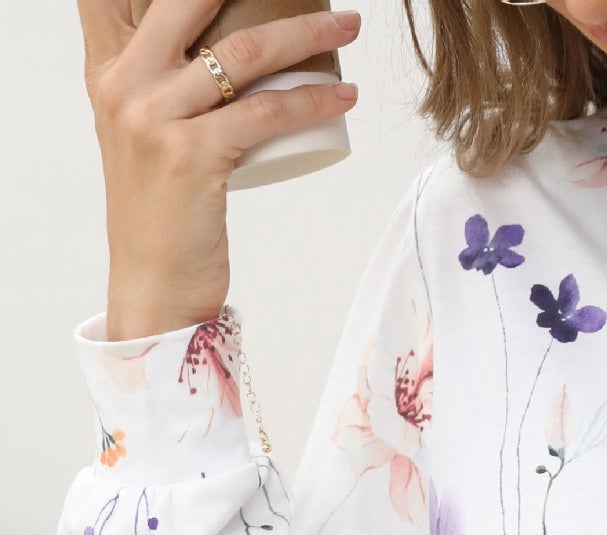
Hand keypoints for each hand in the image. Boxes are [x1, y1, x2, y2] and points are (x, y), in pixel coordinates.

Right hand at [77, 0, 361, 338]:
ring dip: (307, 33)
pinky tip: (343, 96)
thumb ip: (154, 89)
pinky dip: (314, 100)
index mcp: (107, 71)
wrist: (153, 284)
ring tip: (348, 26)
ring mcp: (153, 118)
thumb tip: (203, 54)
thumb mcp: (140, 135)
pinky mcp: (190, 155)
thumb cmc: (161, 212)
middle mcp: (122, 84)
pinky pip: (266, 113)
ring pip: (243, 51)